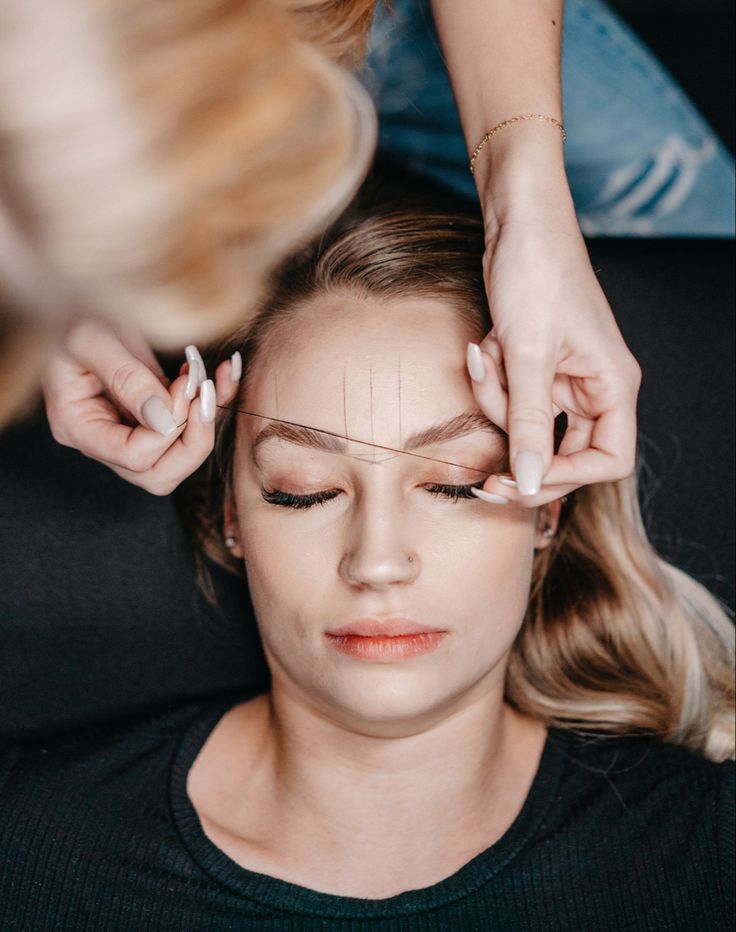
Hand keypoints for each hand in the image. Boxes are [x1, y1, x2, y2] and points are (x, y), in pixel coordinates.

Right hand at [43, 319, 240, 494]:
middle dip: (193, 439)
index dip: (168, 430)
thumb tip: (164, 420)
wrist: (85, 294)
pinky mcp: (154, 415)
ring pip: (180, 459)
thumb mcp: (91, 337)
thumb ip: (125, 378)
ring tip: (210, 377)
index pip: (134, 457)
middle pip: (158, 476)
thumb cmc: (73, 309)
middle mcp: (102, 438)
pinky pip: (191, 430)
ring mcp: (129, 430)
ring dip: (206, 422)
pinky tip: (221, 372)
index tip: (181, 385)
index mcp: (77, 425)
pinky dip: (213, 404)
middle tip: (203, 391)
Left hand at [467, 209, 640, 507]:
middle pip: (564, 454)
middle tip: (483, 476)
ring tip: (485, 357)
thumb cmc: (536, 275)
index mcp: (613, 386)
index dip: (567, 477)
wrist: (516, 222)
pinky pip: (511, 399)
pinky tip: (484, 348)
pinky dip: (492, 383)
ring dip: (497, 404)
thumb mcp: (528, 355)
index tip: (524, 478)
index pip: (610, 461)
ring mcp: (564, 380)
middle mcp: (595, 388)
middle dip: (521, 455)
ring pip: (528, 427)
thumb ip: (531, 424)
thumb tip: (531, 484)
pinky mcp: (536, 369)